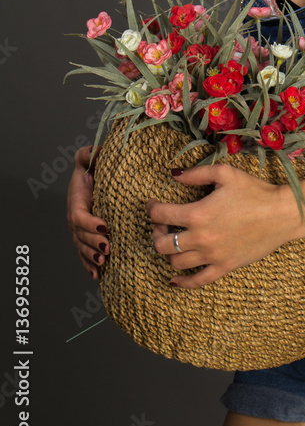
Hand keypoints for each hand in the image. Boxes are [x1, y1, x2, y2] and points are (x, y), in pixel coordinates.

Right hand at [66, 145, 109, 278]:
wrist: (92, 182)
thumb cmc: (92, 172)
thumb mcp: (88, 161)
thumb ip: (87, 155)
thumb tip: (95, 151)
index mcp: (76, 203)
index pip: (79, 216)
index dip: (90, 223)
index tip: (105, 226)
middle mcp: (75, 220)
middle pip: (80, 236)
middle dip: (93, 243)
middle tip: (108, 248)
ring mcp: (79, 232)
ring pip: (82, 248)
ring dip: (92, 256)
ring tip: (103, 261)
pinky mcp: (86, 239)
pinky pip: (84, 255)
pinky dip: (89, 265)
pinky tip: (98, 274)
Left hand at [146, 164, 297, 287]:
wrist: (282, 214)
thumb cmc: (255, 191)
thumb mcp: (225, 173)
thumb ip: (196, 174)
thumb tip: (174, 174)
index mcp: (198, 214)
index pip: (160, 215)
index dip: (151, 208)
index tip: (153, 204)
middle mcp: (200, 238)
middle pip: (162, 243)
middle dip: (156, 233)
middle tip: (162, 225)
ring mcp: (212, 255)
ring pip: (175, 262)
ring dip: (168, 253)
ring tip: (174, 241)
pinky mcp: (224, 266)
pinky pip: (197, 281)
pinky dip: (182, 282)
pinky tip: (175, 280)